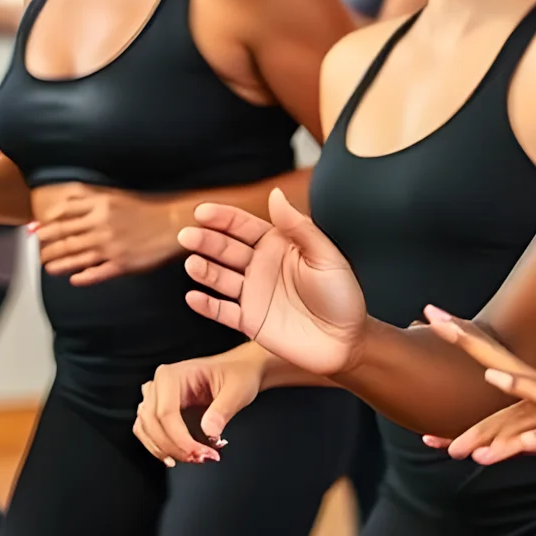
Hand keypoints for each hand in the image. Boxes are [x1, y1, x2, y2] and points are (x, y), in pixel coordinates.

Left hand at [32, 184, 181, 284]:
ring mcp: (110, 248)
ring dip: (58, 264)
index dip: (44, 225)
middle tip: (37, 253)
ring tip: (48, 267)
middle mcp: (101, 227)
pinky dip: (82, 277)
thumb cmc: (144, 209)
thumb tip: (61, 201)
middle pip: (64, 238)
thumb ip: (87, 197)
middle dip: (46, 247)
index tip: (33, 232)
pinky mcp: (121, 265)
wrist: (172, 224)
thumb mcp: (113, 195)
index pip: (62, 216)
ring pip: (75, 258)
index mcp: (99, 207)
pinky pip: (96, 273)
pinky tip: (73, 279)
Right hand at [134, 348, 267, 466]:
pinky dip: (159, 447)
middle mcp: (159, 384)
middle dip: (175, 447)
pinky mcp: (159, 409)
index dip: (181, 440)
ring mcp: (156, 397)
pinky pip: (148, 431)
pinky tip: (176, 457)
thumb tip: (209, 433)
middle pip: (153, 423)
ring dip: (165, 450)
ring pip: (146, 430)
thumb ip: (222, 411)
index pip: (166, 413)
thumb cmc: (236, 374)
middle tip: (200, 458)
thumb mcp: (237, 390)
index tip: (201, 453)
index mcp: (172, 376)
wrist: (239, 371)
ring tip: (192, 459)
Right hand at [179, 189, 368, 374]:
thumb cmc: (342, 295)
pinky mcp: (249, 321)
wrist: (347, 341)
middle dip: (206, 241)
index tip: (203, 212)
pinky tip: (193, 297)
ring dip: (204, 271)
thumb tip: (275, 194)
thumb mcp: (326, 256)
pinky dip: (207, 305)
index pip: (243, 226)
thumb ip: (299, 227)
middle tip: (188, 236)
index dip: (223, 218)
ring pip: (220, 278)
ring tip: (193, 264)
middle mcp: (260, 266)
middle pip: (226, 249)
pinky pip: (222, 311)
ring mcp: (253, 294)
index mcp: (277, 245)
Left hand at [424, 306, 535, 492]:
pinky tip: (528, 443)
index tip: (434, 318)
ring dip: (513, 390)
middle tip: (439, 321)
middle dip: (472, 343)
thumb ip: (530, 436)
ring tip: (488, 377)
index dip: (466, 340)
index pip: (497, 363)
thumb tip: (503, 439)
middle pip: (507, 365)